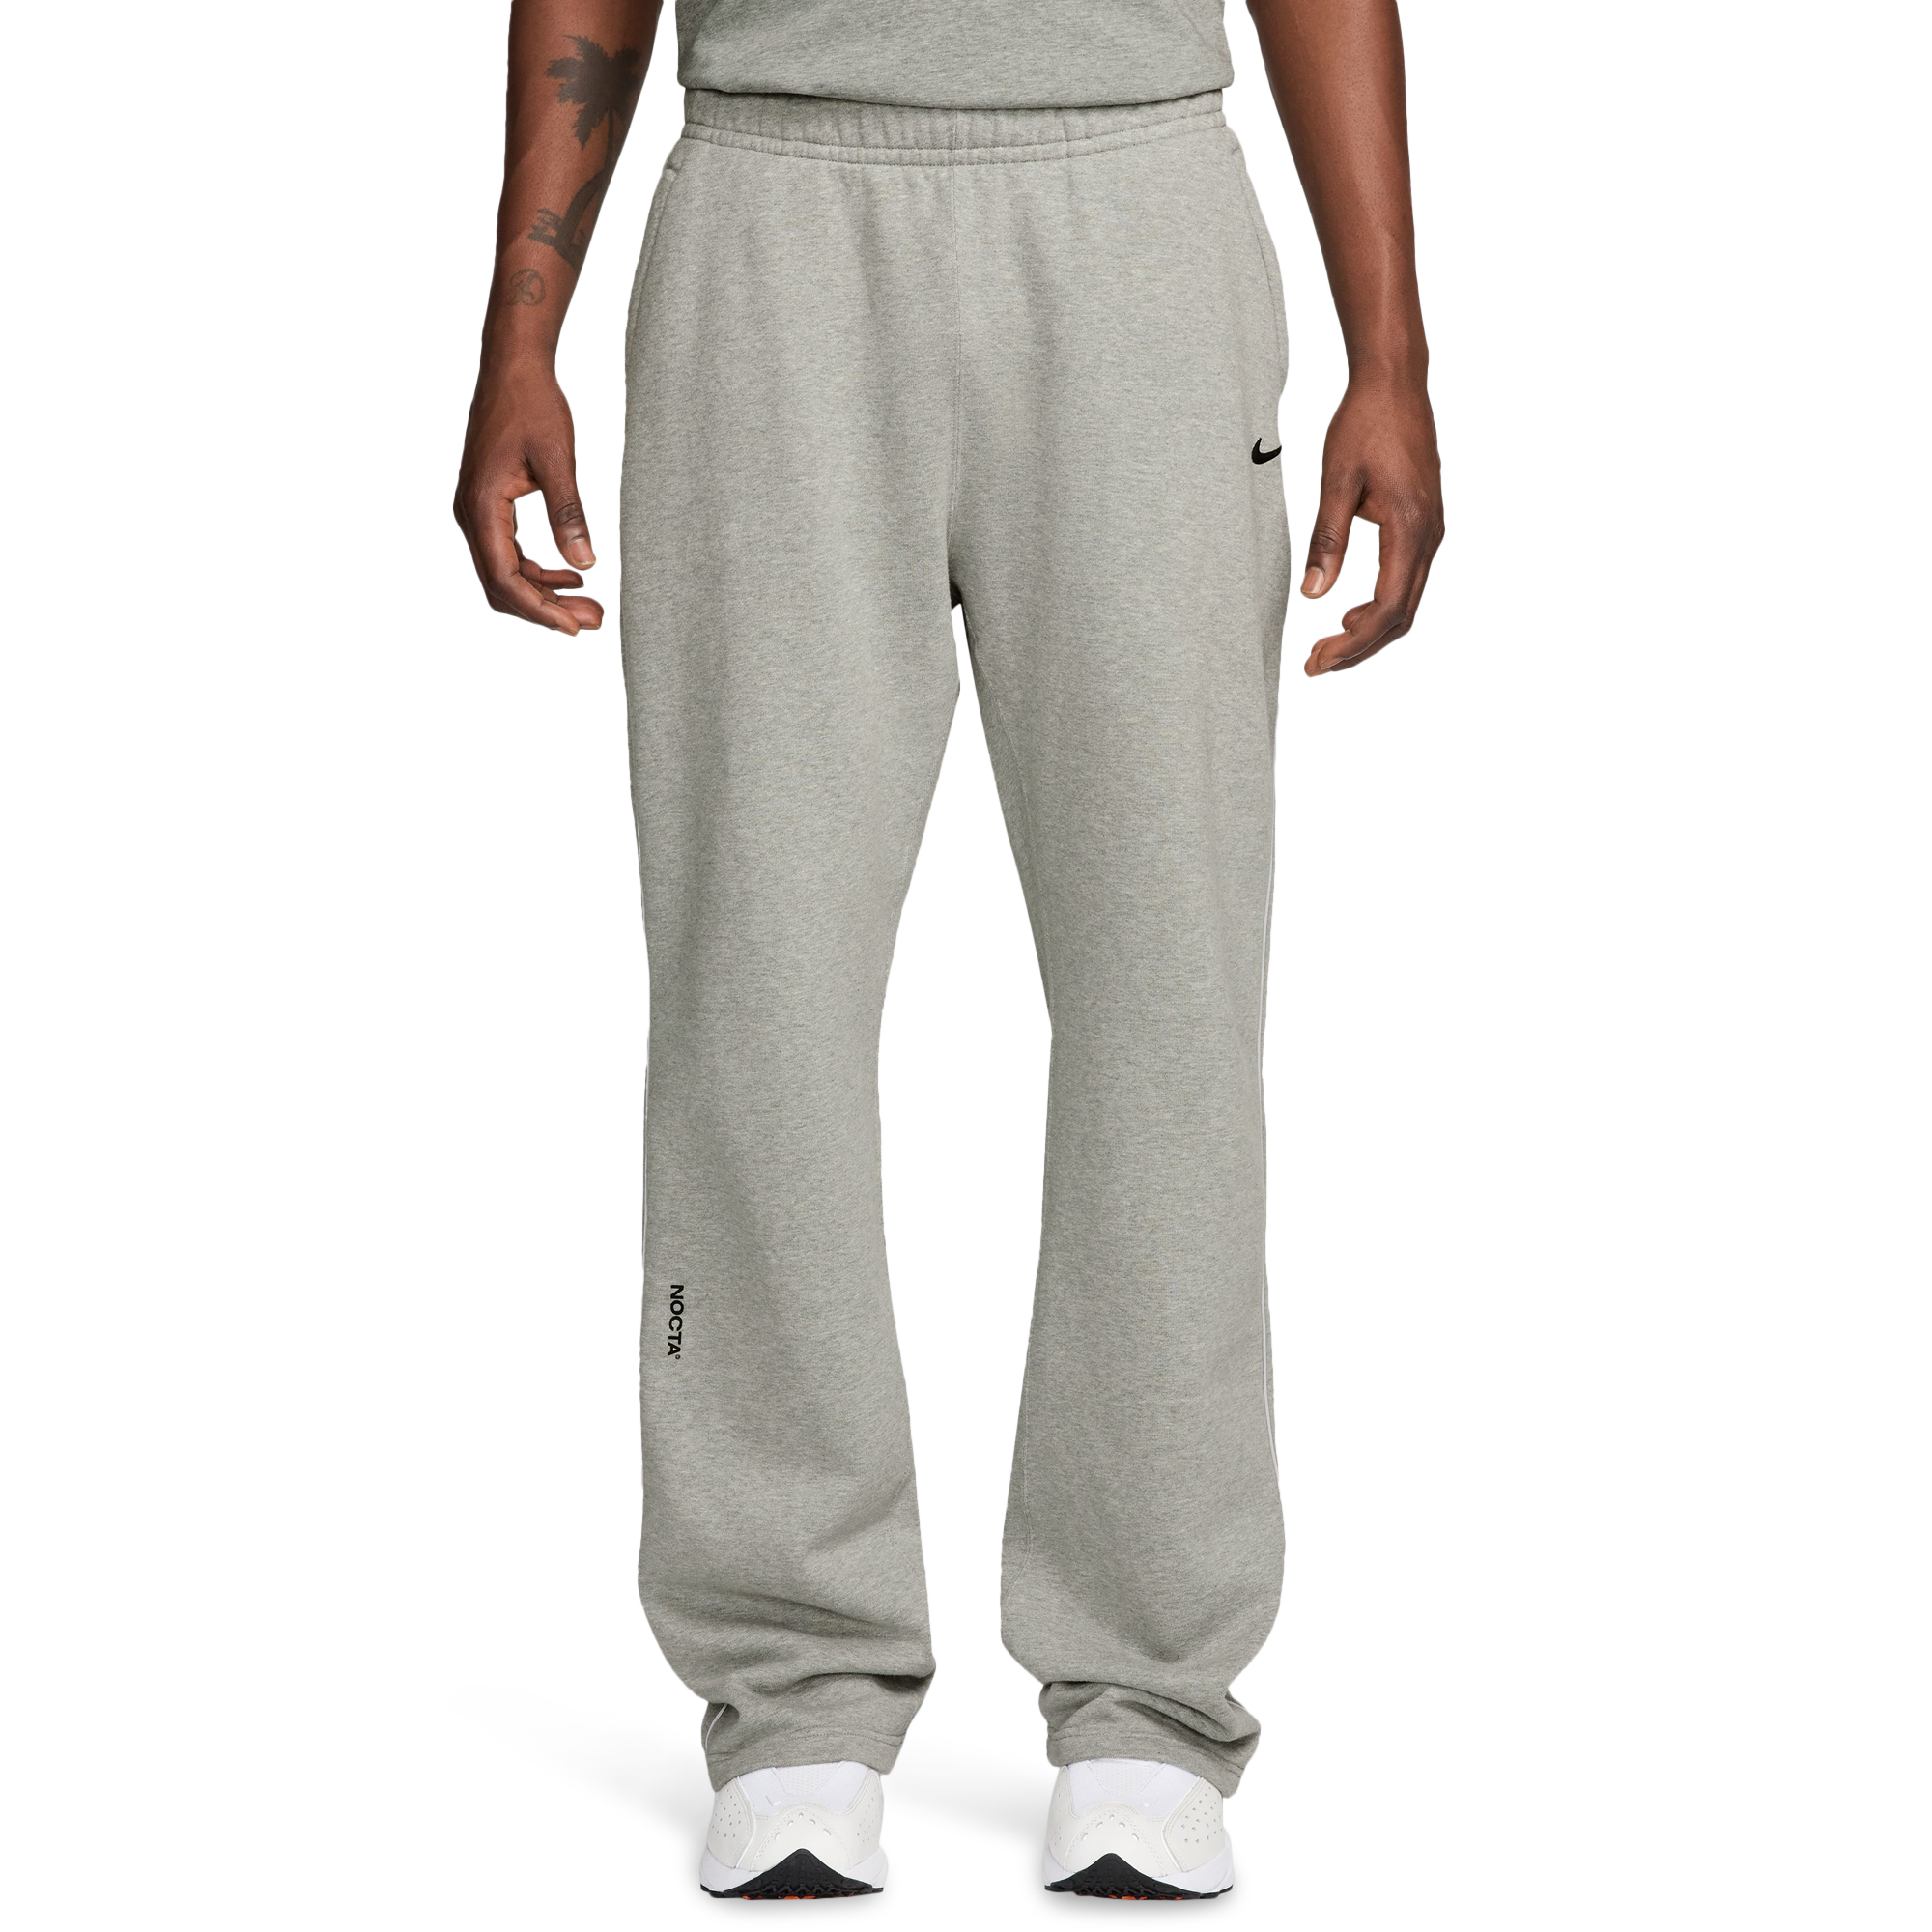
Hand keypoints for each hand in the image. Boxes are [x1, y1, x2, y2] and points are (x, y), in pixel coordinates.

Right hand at [453, 357, 605, 636]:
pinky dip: (538, 569)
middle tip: (591, 619)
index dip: (540, 610)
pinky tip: (572, 573)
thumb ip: (569, 514)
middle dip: (545, 609)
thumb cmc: (531, 403)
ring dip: (545, 592)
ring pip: (506, 571)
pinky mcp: (489, 504)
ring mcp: (477, 510)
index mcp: (482, 507)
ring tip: (588, 602)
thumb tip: (585, 562)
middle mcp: (471, 514)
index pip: (504, 579)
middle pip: (502, 585)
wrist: (513, 365)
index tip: (576, 624)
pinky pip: (509, 551)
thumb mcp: (557, 461)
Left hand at [1300, 372, 1443, 676]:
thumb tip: (1311, 591)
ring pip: (1406, 600)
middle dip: (1358, 648)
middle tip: (1318, 663)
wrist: (1394, 382)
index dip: (1351, 644)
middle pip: (1399, 615)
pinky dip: (1381, 603)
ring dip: (1370, 629)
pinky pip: (1407, 578)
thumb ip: (1325, 541)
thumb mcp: (1335, 482)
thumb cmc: (1368, 421)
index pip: (1385, 608)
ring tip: (1331, 643)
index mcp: (1410, 527)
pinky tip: (1353, 609)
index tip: (1318, 659)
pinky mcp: (1422, 522)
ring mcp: (1430, 529)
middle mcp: (1428, 533)